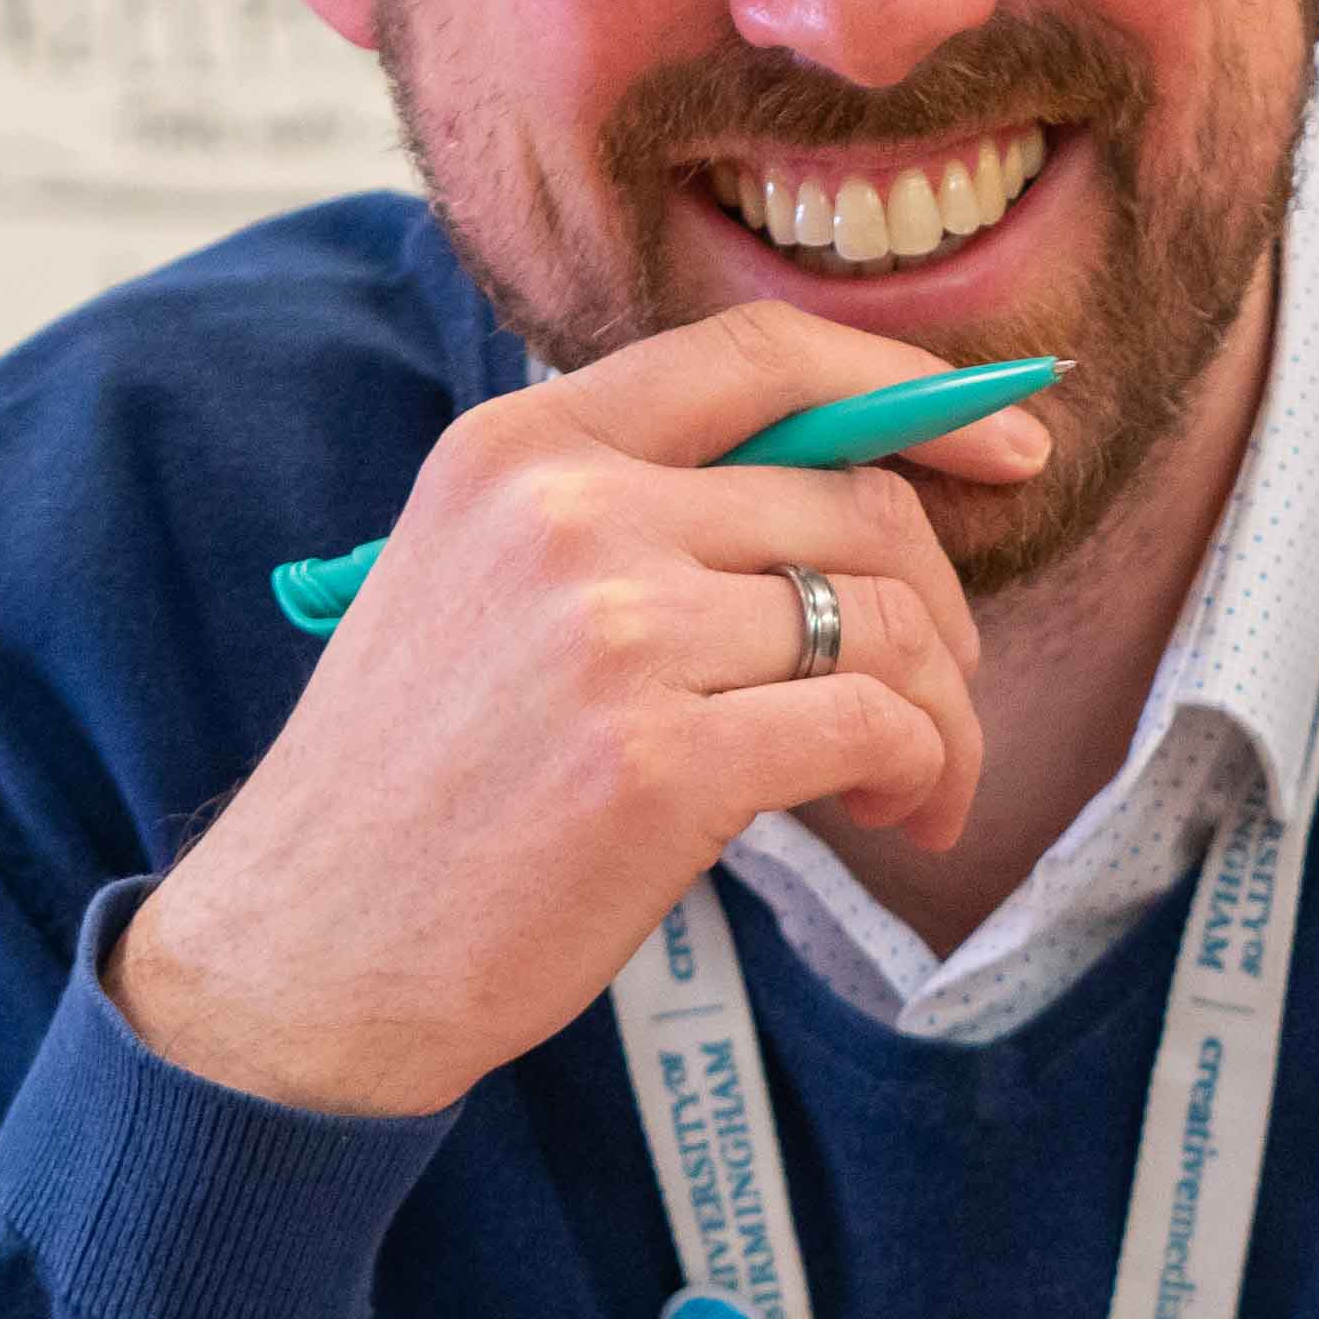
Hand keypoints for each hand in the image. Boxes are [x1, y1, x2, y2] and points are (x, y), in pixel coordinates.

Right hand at [118, 311, 1056, 1117]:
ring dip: (939, 713)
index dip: (912, 389)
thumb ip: (630, 514)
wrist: (311, 956)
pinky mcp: (662, 760)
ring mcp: (615, 631)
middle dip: (937, 606)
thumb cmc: (419, 787)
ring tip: (911, 782)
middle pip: (852, 504)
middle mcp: (568, 512)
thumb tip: (845, 503)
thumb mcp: (483, 583)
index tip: (1007, 440)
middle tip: (934, 696)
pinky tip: (893, 813)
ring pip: (884, 622)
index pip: (760, 362)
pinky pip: (873, 725)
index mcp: (522, 446)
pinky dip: (918, 770)